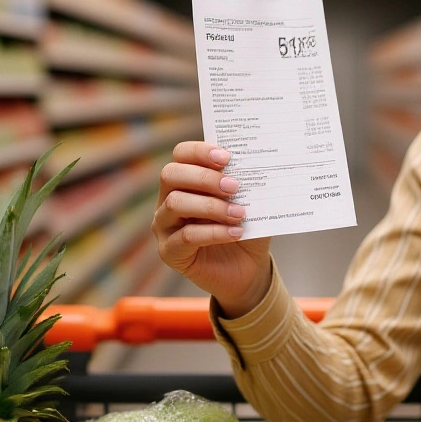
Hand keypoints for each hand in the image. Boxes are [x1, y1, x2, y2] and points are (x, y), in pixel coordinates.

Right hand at [153, 142, 271, 315]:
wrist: (248, 269)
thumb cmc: (245, 229)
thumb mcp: (250, 203)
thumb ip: (247, 184)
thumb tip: (256, 162)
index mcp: (185, 181)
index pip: (181, 155)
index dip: (200, 151)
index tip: (227, 157)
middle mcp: (168, 199)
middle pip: (171, 175)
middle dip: (204, 177)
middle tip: (234, 186)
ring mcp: (164, 226)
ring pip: (176, 204)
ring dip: (211, 206)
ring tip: (239, 213)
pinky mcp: (169, 252)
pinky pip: (186, 236)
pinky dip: (214, 232)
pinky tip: (236, 232)